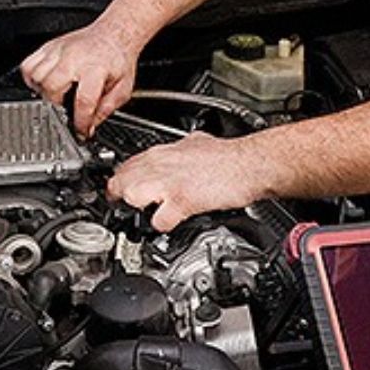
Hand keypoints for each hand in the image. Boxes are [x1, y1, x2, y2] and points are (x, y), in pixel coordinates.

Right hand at [20, 22, 141, 135]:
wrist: (114, 34)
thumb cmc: (118, 58)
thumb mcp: (123, 88)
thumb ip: (107, 109)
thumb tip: (90, 126)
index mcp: (95, 69)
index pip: (83, 101)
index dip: (80, 122)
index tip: (80, 131)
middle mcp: (74, 58)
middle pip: (52, 88)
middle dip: (56, 106)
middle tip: (65, 111)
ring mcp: (59, 51)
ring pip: (36, 76)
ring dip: (42, 92)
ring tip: (55, 97)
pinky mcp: (49, 47)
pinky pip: (28, 64)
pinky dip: (31, 78)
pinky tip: (43, 84)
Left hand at [108, 132, 265, 231]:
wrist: (249, 163)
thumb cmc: (229, 156)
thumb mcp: (196, 142)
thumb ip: (180, 149)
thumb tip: (179, 152)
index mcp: (163, 152)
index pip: (126, 165)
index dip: (121, 182)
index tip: (122, 192)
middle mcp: (161, 165)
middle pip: (120, 180)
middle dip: (120, 197)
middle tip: (128, 210)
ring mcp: (169, 183)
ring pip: (130, 195)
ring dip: (135, 209)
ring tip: (145, 215)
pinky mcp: (182, 200)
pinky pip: (159, 220)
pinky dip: (161, 226)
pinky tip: (168, 224)